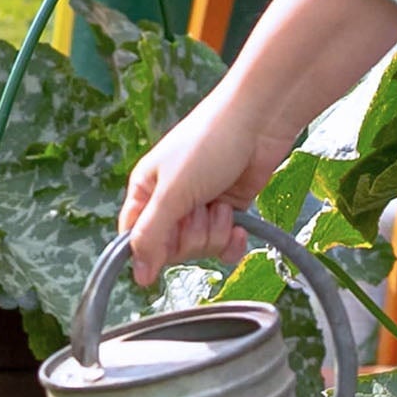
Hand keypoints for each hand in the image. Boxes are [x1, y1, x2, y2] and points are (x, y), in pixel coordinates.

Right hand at [120, 90, 298, 286]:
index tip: (170, 242)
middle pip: (171, 249)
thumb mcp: (172, 192)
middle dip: (192, 235)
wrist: (259, 119)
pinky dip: (233, 241)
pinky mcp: (228, 210)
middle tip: (201, 208)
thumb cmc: (209, 142)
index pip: (136, 239)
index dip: (152, 248)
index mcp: (146, 192)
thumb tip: (138, 276)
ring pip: (200, 248)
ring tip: (222, 203)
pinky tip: (239, 228)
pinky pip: (224, 246)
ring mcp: (201, 207)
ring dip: (215, 230)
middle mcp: (170, 202)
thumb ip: (151, 236)